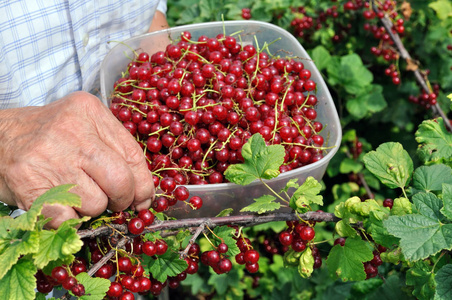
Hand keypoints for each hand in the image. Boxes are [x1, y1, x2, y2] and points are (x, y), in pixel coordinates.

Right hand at [0, 91, 153, 227]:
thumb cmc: (51, 136)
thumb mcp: (86, 126)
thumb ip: (118, 152)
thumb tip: (146, 197)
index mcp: (90, 111)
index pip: (133, 156)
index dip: (143, 185)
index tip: (143, 198)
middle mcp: (71, 132)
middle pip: (120, 182)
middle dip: (123, 200)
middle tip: (114, 202)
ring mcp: (50, 160)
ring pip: (97, 205)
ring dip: (91, 209)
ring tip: (75, 193)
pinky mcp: (31, 187)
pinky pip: (70, 221)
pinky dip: (70, 221)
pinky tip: (60, 204)